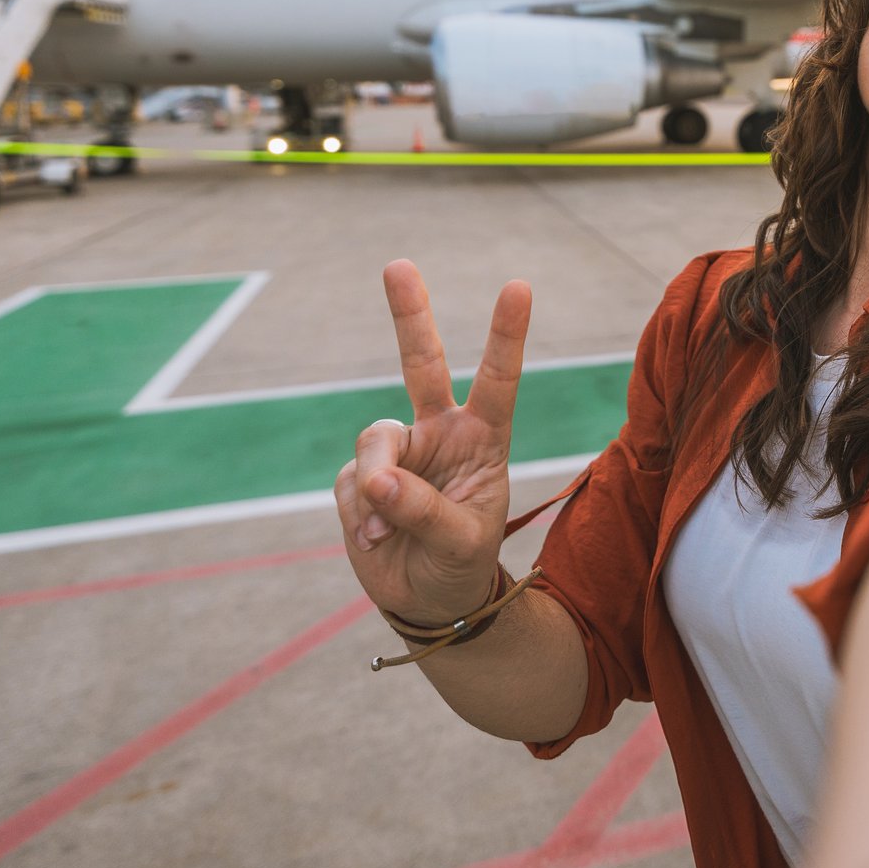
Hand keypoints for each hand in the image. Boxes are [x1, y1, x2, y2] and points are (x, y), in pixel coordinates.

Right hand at [335, 261, 531, 625]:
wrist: (427, 601)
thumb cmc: (462, 564)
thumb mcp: (461, 544)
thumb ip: (423, 510)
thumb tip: (378, 480)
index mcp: (482, 439)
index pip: (498, 381)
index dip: (506, 335)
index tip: (518, 286)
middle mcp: (439, 433)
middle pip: (421, 363)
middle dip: (410, 314)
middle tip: (399, 265)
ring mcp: (397, 452)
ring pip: (375, 441)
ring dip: (377, 484)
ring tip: (387, 527)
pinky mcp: (358, 478)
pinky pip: (350, 484)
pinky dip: (359, 514)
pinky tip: (376, 538)